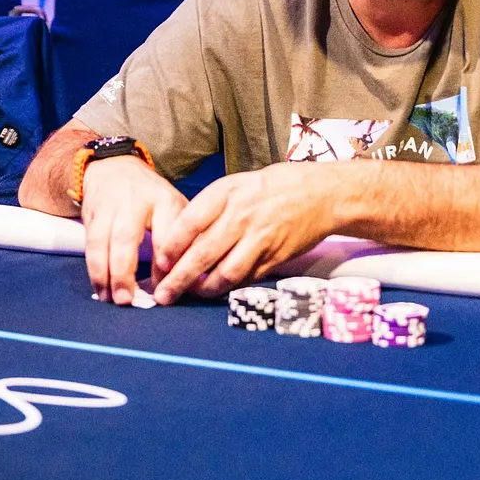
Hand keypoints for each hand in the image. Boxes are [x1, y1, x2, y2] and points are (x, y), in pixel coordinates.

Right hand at [80, 155, 187, 305]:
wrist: (113, 168)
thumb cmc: (151, 196)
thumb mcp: (174, 207)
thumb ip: (182, 238)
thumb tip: (188, 278)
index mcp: (164, 200)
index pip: (166, 233)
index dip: (165, 262)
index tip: (167, 286)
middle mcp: (134, 202)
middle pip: (126, 238)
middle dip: (125, 271)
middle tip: (128, 300)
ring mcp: (109, 209)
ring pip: (102, 243)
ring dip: (105, 274)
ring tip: (111, 299)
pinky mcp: (91, 216)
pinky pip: (91, 246)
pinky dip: (94, 270)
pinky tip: (100, 289)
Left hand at [152, 162, 339, 303]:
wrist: (321, 194)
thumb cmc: (272, 187)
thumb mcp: (237, 185)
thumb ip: (210, 209)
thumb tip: (179, 241)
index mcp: (228, 192)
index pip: (189, 223)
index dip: (170, 248)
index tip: (159, 263)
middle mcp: (242, 215)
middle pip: (202, 254)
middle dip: (178, 279)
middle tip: (163, 295)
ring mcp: (260, 239)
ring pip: (224, 273)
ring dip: (203, 289)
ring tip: (190, 294)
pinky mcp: (275, 257)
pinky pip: (246, 278)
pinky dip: (229, 287)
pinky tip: (217, 289)